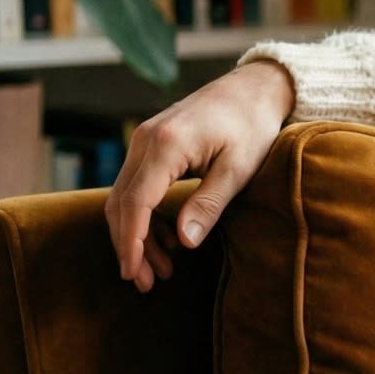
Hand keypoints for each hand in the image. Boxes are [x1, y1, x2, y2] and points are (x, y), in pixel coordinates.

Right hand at [105, 58, 295, 292]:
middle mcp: (144, 140)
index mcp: (166, 145)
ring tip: (161, 270)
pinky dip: (146, 216)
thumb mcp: (239, 170)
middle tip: (145, 284)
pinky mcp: (151, 145)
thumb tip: (184, 242)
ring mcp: (143, 141)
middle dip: (130, 246)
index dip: (131, 241)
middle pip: (122, 202)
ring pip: (125, 196)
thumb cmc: (252, 127)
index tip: (133, 272)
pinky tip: (169, 241)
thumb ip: (209, 204)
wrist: (253, 89)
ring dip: (137, 235)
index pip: (135, 201)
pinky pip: (137, 186)